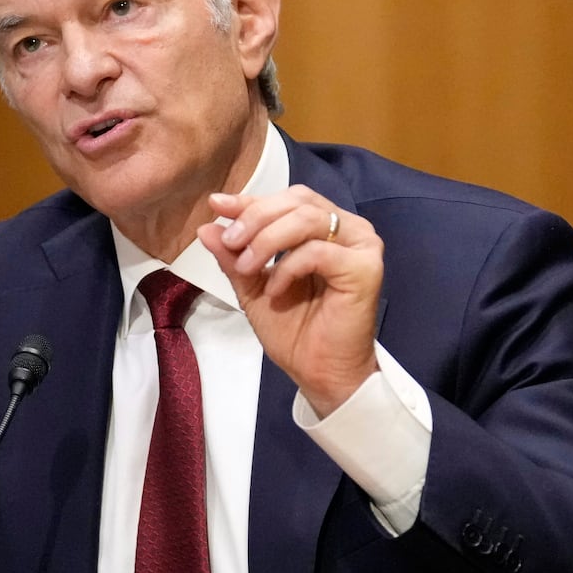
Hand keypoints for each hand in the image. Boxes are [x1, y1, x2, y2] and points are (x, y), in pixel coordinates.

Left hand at [196, 186, 382, 415]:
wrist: (319, 372)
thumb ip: (233, 257)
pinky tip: (275, 290)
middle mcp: (348, 229)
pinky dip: (288, 267)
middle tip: (230, 242)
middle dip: (256, 218)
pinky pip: (317, 251)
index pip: (287, 200)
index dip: (251, 200)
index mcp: (324, 227)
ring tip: (246, 267)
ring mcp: (361, 245)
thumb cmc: (294, 330)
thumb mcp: (252, 287)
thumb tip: (206, 227)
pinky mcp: (365, 267)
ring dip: (266, 240)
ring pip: (306, 219)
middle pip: (297, 201)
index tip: (217, 204)